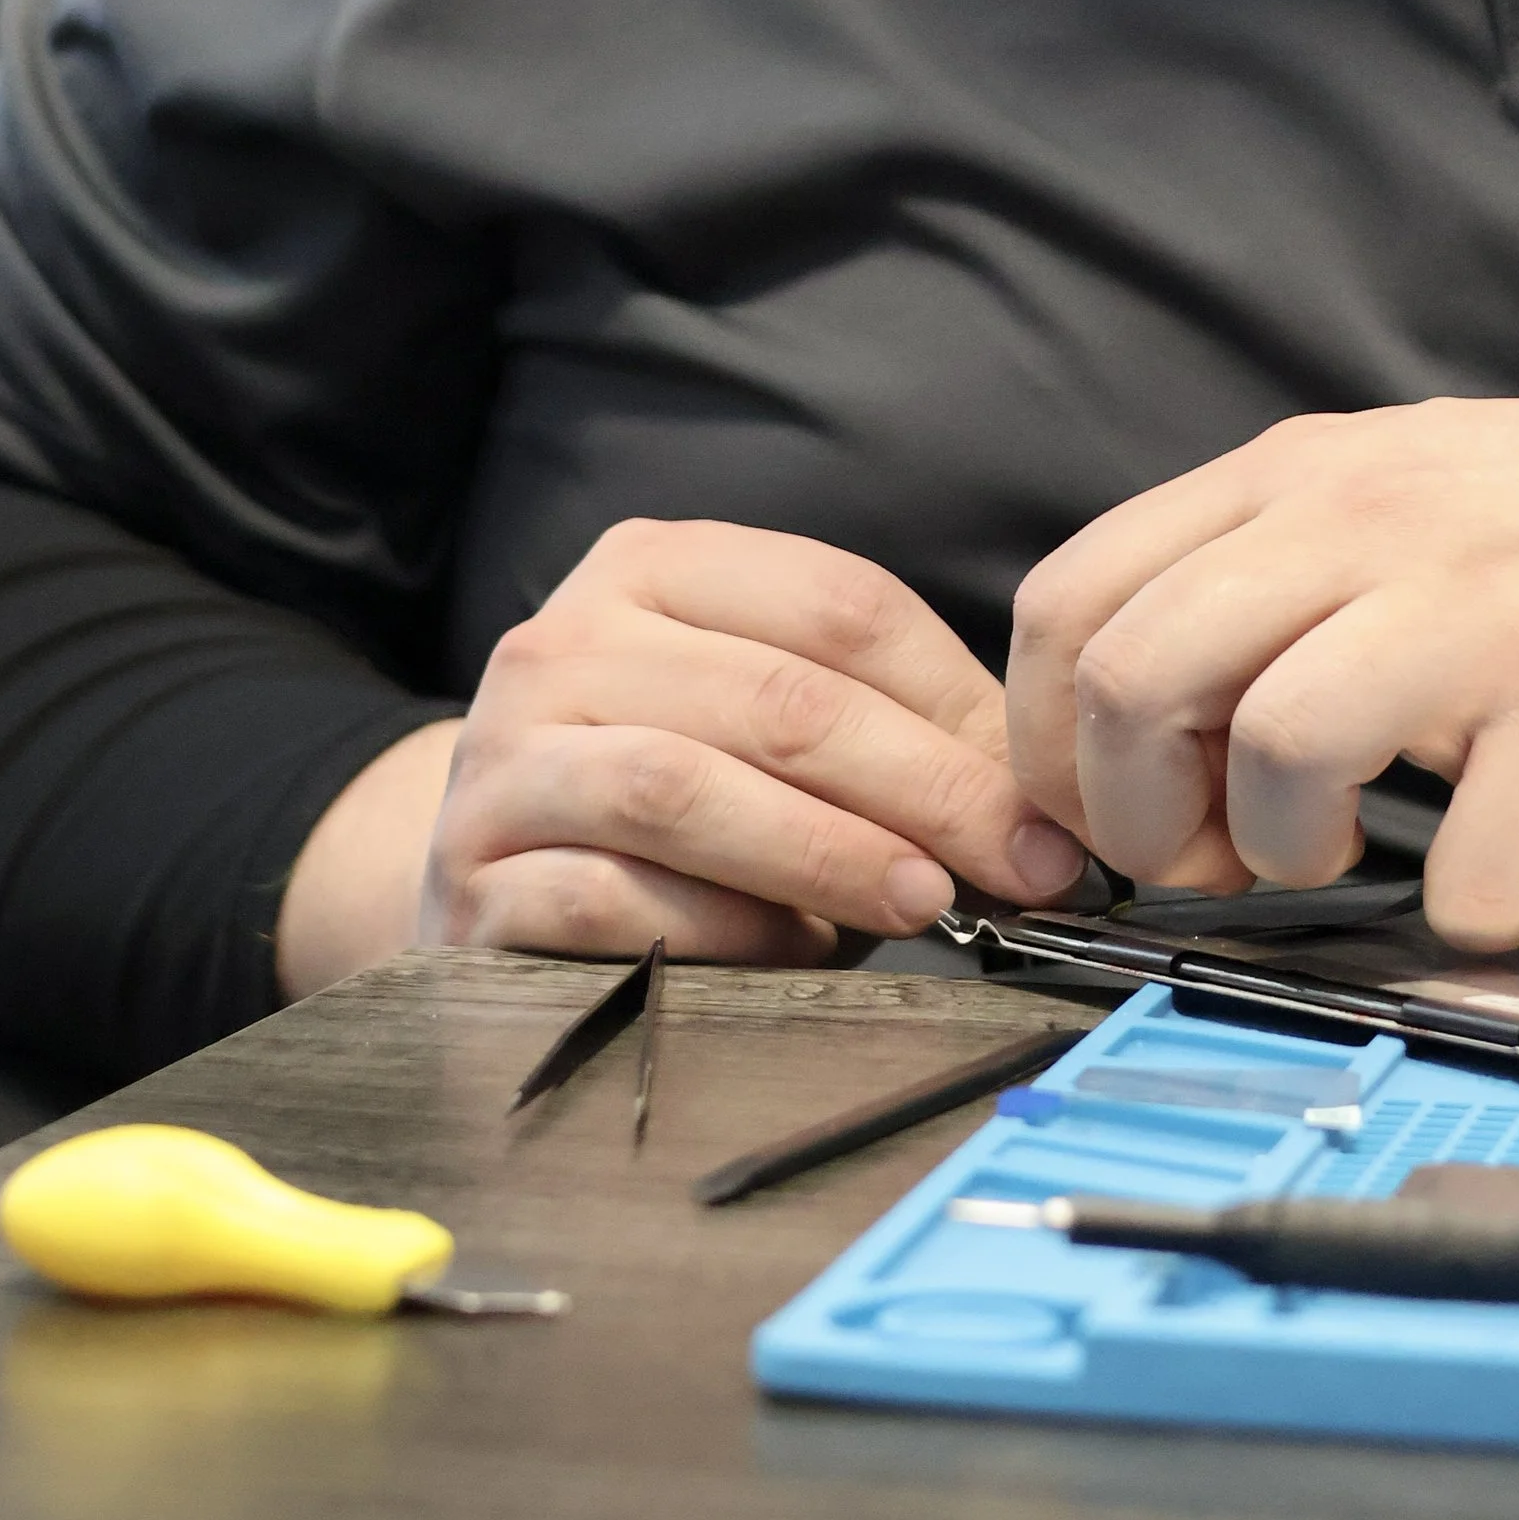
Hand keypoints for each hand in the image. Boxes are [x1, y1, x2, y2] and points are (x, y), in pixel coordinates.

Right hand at [280, 520, 1088, 994]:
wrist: (493, 875)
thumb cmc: (683, 803)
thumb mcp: (776, 728)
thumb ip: (885, 732)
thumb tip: (1038, 807)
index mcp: (654, 565)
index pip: (838, 604)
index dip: (959, 702)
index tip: (1047, 800)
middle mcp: (564, 640)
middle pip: (779, 697)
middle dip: (925, 788)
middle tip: (1022, 867)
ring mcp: (505, 757)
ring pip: (685, 788)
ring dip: (828, 853)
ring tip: (925, 903)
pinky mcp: (472, 879)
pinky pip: (609, 898)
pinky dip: (718, 929)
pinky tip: (790, 954)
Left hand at [1006, 381, 1518, 950]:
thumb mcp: (1400, 492)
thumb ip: (1269, 569)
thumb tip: (1124, 718)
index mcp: (1304, 475)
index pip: (1071, 596)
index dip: (1048, 739)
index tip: (1103, 813)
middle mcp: (1371, 521)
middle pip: (1134, 675)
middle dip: (1136, 815)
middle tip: (1210, 858)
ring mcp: (1483, 611)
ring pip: (1271, 747)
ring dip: (1278, 851)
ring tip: (1336, 853)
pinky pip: (1465, 865)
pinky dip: (1461, 914)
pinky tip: (1489, 882)